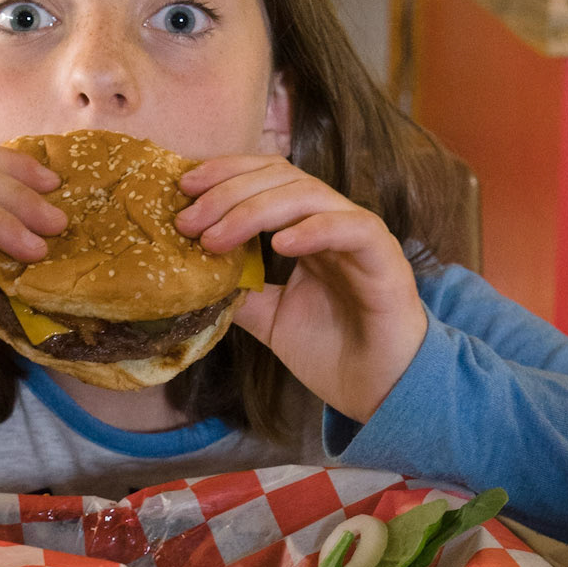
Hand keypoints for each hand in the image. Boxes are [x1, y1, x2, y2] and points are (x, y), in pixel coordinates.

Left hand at [176, 156, 426, 423]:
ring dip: (257, 209)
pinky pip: (351, 228)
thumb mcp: (270, 318)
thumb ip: (240, 292)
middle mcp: (331, 222)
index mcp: (305, 229)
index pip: (266, 179)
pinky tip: (280, 244)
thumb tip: (195, 277)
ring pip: (310, 195)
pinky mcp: (384, 257)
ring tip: (218, 237)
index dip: (225, 175)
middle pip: (281, 178)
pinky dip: (314, 230)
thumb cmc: (332, 352)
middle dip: (229, 192)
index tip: (183, 189)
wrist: (377, 391)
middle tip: (189, 219)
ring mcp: (358, 236)